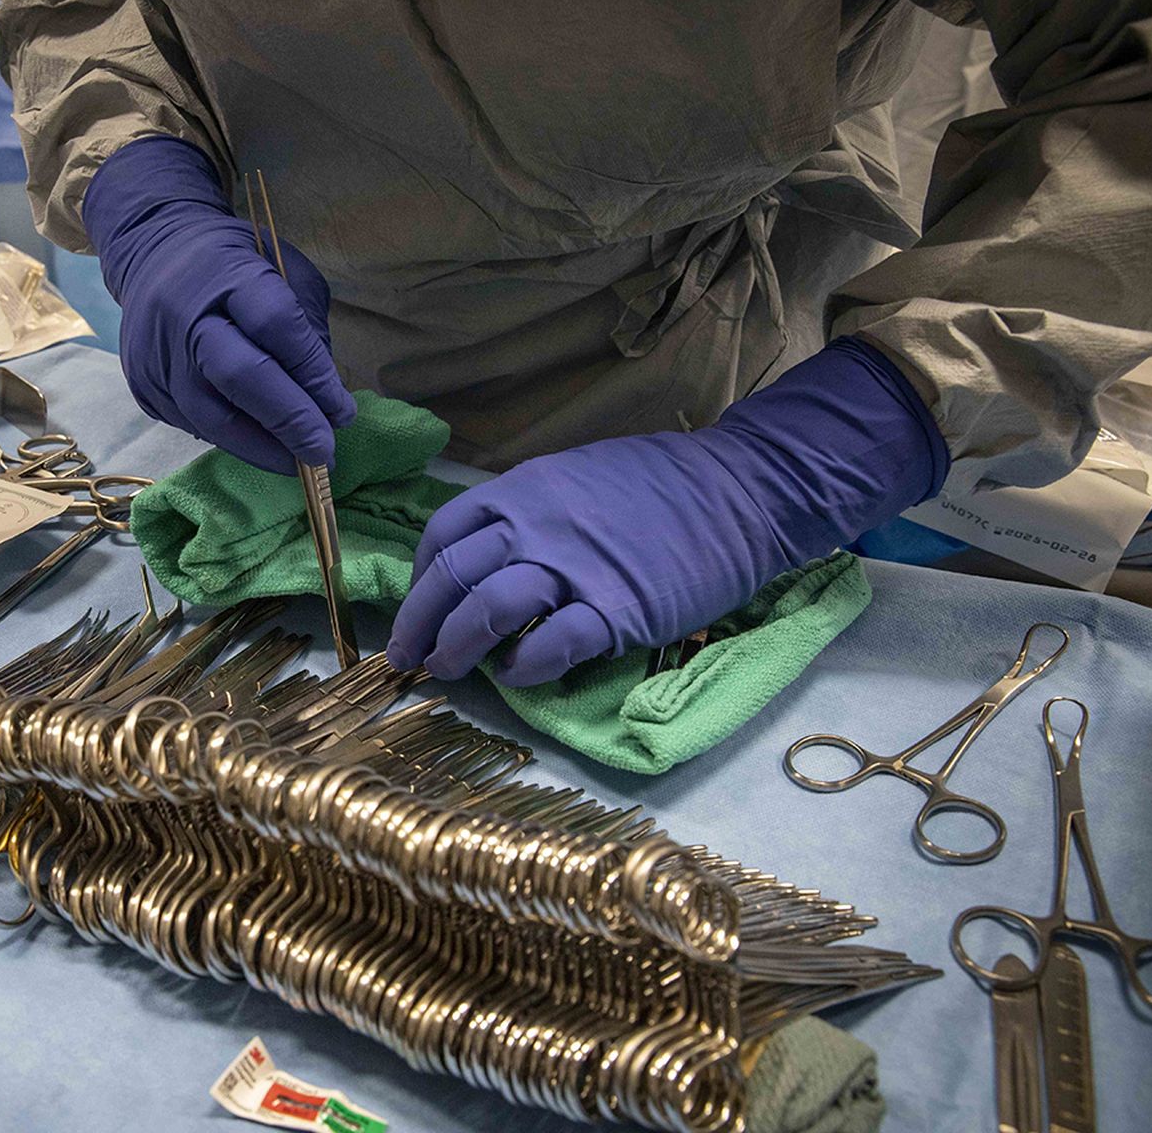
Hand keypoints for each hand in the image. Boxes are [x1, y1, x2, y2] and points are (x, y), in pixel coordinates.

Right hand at [84, 136, 354, 471]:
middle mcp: (184, 313)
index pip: (276, 326)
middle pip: (240, 377)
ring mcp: (157, 354)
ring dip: (262, 448)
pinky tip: (259, 443)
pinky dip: (233, 439)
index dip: (313, 374)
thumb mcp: (283, 271)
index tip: (342, 411)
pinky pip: (194, 424)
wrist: (152, 254)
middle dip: (289, 421)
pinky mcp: (144, 386)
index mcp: (227, 273)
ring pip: (212, 418)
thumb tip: (325, 401)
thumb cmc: (233, 264)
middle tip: (323, 453)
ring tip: (298, 462)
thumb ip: (305, 329)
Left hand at [387, 338, 948, 685]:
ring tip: (447, 670)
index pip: (445, 534)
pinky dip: (522, 668)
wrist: (742, 491)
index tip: (419, 604)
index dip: (421, 577)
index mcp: (523, 490)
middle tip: (408, 655)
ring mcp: (575, 568)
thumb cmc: (662, 485)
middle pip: (451, 577)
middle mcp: (536, 526)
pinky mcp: (616, 611)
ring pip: (487, 611)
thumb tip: (492, 552)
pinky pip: (550, 646)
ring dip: (455, 648)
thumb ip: (531, 511)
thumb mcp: (577, 476)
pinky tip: (516, 676)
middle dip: (418, 622)